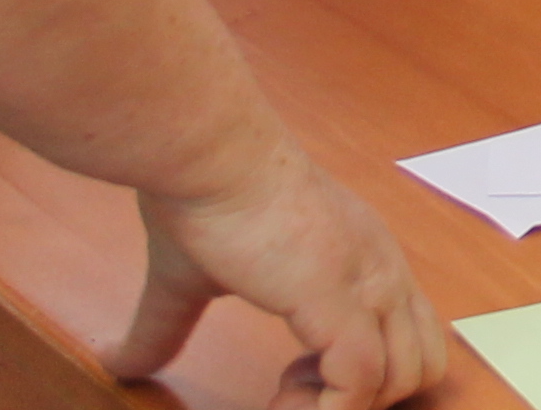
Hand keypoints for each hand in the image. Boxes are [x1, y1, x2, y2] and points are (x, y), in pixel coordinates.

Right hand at [114, 141, 454, 409]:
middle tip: (293, 388)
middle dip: (366, 396)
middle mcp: (382, 270)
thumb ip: (166, 328)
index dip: (362, 373)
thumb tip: (117, 363)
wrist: (206, 155)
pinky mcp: (340, 298)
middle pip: (423, 360)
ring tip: (282, 395)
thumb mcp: (191, 279)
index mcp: (363, 261)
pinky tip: (279, 397)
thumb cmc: (202, 197)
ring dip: (343, 406)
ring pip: (406, 376)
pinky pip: (362, 381)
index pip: (409, 334)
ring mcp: (370, 283)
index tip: (291, 376)